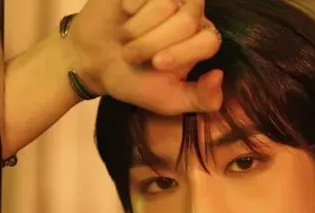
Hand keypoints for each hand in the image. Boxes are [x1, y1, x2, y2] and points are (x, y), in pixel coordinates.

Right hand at [66, 0, 222, 113]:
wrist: (94, 62)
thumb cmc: (135, 82)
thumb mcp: (170, 100)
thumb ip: (201, 98)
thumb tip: (219, 76)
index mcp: (200, 44)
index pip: (209, 41)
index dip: (182, 53)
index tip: (157, 65)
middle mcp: (190, 15)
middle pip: (188, 20)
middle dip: (154, 43)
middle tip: (133, 56)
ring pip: (166, 3)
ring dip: (139, 28)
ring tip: (126, 39)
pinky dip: (130, 7)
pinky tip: (124, 14)